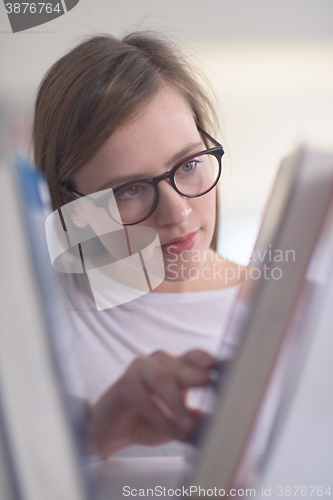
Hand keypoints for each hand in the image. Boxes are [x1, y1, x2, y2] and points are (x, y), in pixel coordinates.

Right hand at [89, 349, 215, 457]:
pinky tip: (169, 430)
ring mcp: (140, 369)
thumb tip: (217, 423)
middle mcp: (159, 362)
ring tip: (187, 428)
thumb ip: (195, 418)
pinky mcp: (124, 384)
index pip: (195, 357)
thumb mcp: (177, 421)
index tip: (224, 370)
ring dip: (177, 405)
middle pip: (181, 365)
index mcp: (176, 366)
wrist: (114, 430)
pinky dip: (159, 416)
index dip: (209, 361)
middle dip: (197, 376)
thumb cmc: (147, 421)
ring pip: (163, 380)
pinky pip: (144, 398)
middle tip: (209, 384)